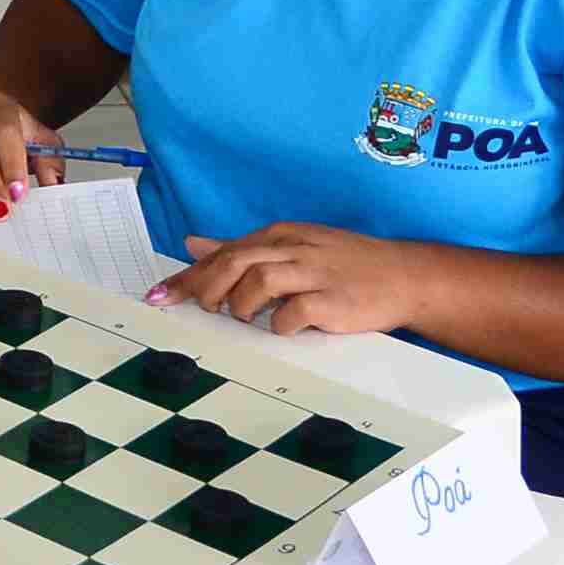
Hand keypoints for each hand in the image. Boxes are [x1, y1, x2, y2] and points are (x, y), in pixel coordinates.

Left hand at [161, 222, 439, 335]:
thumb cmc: (344, 264)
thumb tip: (194, 243)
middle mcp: (294, 249)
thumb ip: (240, 247)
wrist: (405, 276)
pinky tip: (284, 328)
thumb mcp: (290, 245)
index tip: (158, 297)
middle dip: (209, 288)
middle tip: (208, 309)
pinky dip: (281, 324)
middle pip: (235, 261)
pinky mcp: (335, 301)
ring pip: (259, 280)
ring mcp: (315, 274)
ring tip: (247, 317)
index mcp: (280, 236)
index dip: (187, 277)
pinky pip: (295, 312)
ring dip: (243, 304)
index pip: (223, 253)